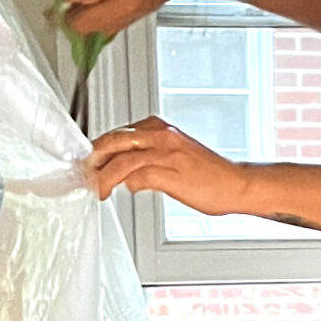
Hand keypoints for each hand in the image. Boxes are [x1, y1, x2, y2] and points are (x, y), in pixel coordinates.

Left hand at [87, 117, 249, 213]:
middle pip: (114, 140)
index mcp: (160, 129)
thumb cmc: (211, 176)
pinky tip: (120, 191)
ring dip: (103, 176)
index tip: (88, 162)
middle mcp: (161, 135)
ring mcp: (165, 153)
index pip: (118, 134)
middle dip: (93, 158)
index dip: (99, 149)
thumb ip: (148, 163)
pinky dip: (124, 184)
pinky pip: (137, 176)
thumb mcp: (174, 160)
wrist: (237, 185)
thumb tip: (126, 176)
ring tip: (96, 188)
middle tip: (82, 173)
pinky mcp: (170, 172)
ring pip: (122, 159)